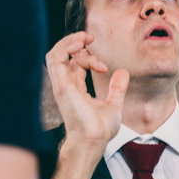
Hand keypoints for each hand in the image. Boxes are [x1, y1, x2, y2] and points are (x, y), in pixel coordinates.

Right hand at [45, 32, 127, 149]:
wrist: (94, 140)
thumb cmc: (100, 129)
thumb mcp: (113, 104)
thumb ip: (117, 89)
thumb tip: (122, 73)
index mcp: (75, 90)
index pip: (74, 65)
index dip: (87, 57)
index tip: (104, 66)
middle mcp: (66, 85)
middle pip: (64, 56)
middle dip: (76, 43)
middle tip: (91, 38)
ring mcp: (62, 85)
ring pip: (55, 54)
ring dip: (69, 42)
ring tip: (84, 38)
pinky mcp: (61, 85)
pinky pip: (55, 59)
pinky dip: (65, 47)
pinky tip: (80, 44)